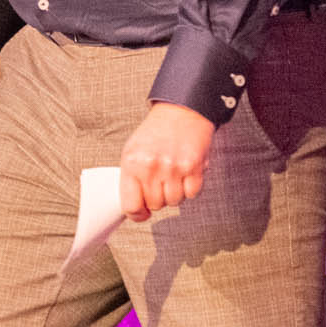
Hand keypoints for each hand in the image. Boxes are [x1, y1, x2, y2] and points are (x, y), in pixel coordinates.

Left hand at [118, 102, 215, 221]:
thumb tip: (134, 206)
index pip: (130, 205)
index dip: (136, 214)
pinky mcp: (194, 168)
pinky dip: (189, 188)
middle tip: (159, 182)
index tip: (141, 214)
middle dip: (157, 198)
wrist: (180, 111)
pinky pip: (191, 194)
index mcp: (132, 163)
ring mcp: (174, 168)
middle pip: (155, 205)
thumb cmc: (155, 133)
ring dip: (174, 193)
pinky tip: (185, 172)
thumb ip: (132, 178)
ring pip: (174, 202)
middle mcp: (152, 167)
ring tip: (172, 174)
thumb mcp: (133, 151)